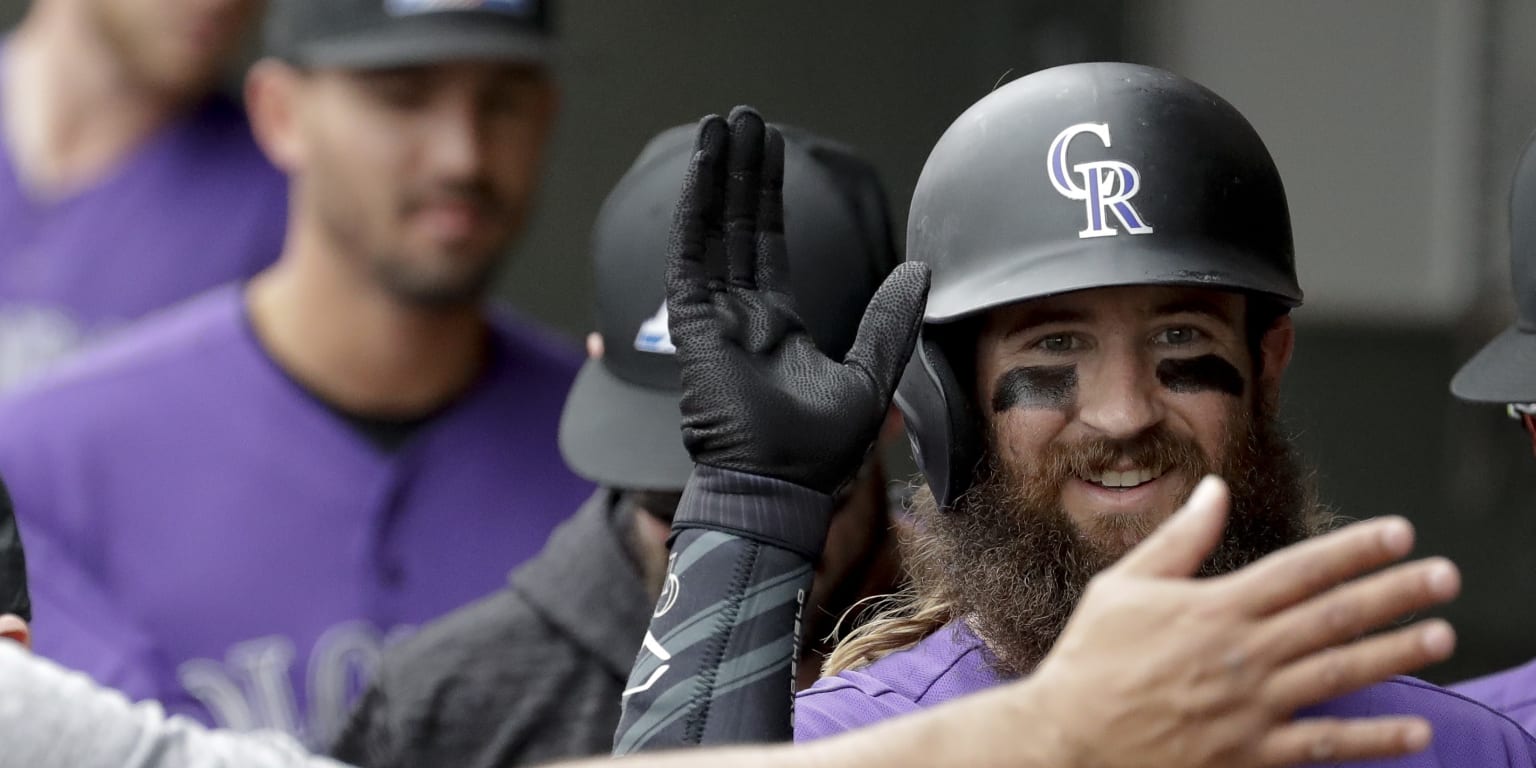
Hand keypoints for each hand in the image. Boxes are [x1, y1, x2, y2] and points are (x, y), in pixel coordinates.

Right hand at [665, 107, 929, 493]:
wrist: (781, 489)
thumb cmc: (821, 454)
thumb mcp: (870, 376)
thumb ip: (889, 321)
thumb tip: (919, 269)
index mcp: (775, 327)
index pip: (767, 246)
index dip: (769, 197)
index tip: (772, 152)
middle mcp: (739, 316)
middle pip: (738, 227)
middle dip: (742, 173)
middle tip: (745, 120)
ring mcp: (713, 319)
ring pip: (712, 232)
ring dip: (717, 178)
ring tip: (723, 125)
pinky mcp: (694, 327)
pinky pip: (690, 258)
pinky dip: (696, 212)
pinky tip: (704, 171)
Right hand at [1014, 475, 1456, 767]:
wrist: (1069, 739)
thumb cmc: (1090, 660)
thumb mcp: (1123, 586)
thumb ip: (1179, 539)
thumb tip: (1214, 490)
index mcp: (1214, 607)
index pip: (1301, 568)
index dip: (1355, 548)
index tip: (1399, 533)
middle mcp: (1242, 653)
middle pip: (1335, 615)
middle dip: (1396, 592)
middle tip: (1444, 576)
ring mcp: (1251, 706)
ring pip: (1340, 672)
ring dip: (1397, 652)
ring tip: (1441, 635)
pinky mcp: (1250, 753)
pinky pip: (1325, 745)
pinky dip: (1374, 739)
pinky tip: (1415, 730)